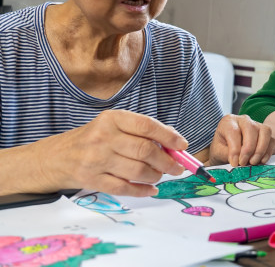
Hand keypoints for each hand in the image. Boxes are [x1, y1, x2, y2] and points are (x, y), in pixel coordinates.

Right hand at [42, 110, 185, 196]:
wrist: (56, 157)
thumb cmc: (93, 139)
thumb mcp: (114, 125)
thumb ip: (142, 131)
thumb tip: (174, 141)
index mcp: (112, 119)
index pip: (147, 126)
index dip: (169, 136)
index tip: (183, 145)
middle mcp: (103, 137)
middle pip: (145, 150)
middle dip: (167, 161)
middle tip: (177, 167)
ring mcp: (96, 160)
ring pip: (137, 170)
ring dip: (155, 176)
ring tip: (160, 175)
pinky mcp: (91, 180)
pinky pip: (123, 188)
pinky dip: (142, 190)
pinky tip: (151, 189)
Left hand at [207, 115, 274, 166]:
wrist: (227, 150)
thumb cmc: (222, 149)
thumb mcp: (218, 152)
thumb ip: (226, 154)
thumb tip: (236, 160)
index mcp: (228, 121)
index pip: (233, 131)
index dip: (235, 149)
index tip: (234, 163)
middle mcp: (244, 120)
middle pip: (251, 128)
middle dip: (249, 149)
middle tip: (243, 163)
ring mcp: (257, 124)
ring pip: (265, 132)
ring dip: (260, 149)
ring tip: (252, 162)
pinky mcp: (265, 133)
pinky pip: (272, 140)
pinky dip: (267, 152)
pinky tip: (260, 161)